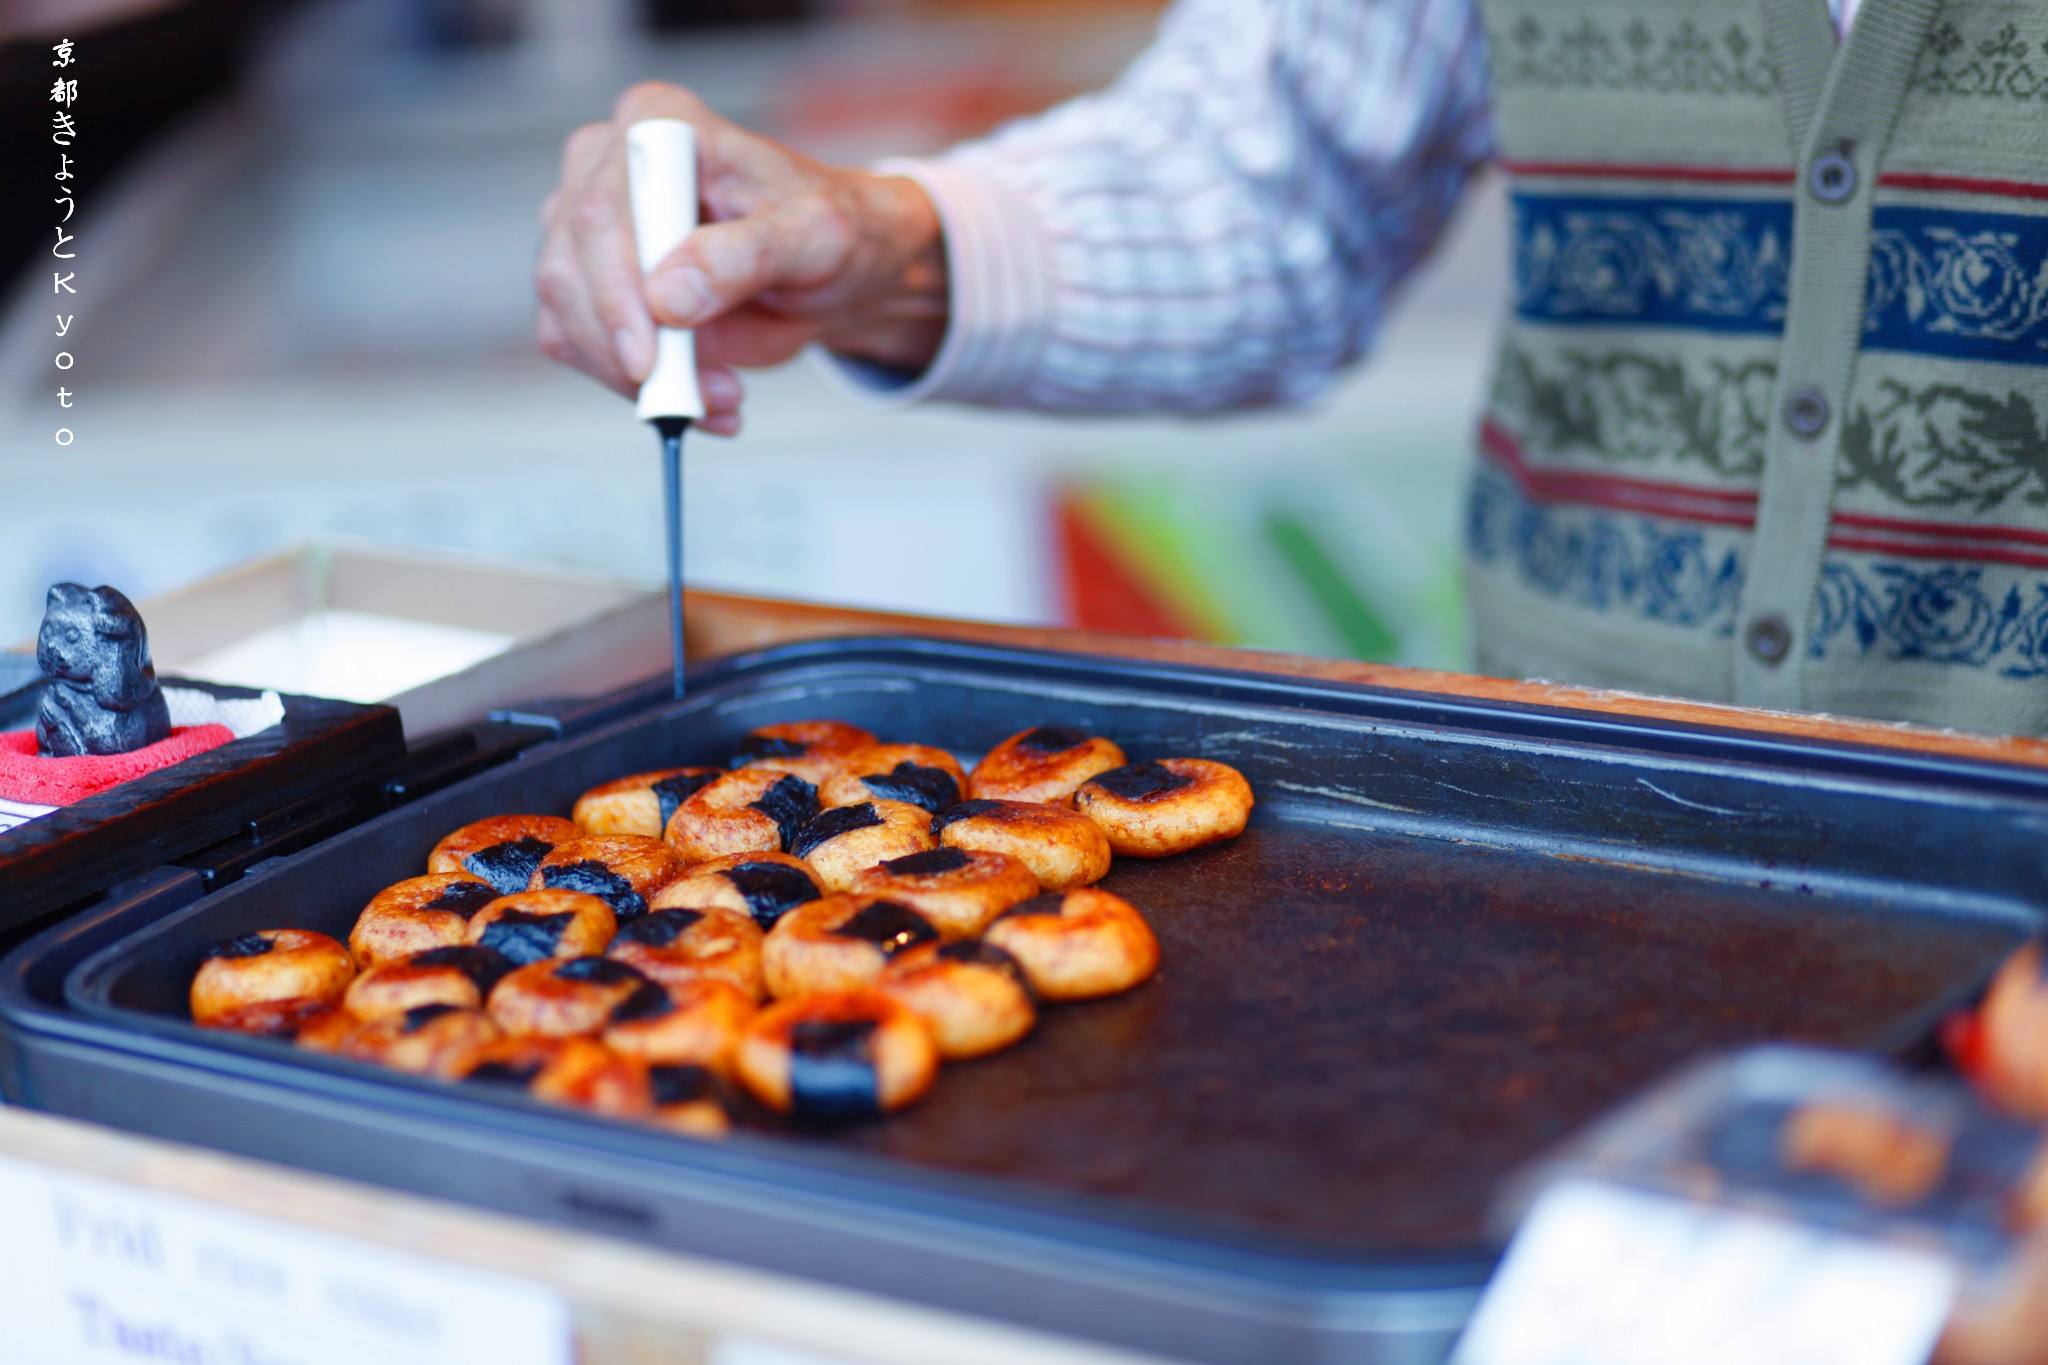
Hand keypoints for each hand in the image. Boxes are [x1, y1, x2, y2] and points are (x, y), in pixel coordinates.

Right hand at [536, 82, 949, 434]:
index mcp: (660, 125)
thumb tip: (668, 297)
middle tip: (696, 395)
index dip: (616, 291)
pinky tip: (697, 399)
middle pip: (569, 268)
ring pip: (567, 315)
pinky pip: (582, 345)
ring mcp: (593, 228)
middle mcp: (610, 166)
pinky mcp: (596, 285)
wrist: (835, 272)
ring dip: (634, 378)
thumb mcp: (813, 237)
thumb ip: (745, 257)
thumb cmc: (830, 230)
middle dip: (627, 350)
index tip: (649, 358)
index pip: (604, 210)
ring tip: (717, 397)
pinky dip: (633, 389)